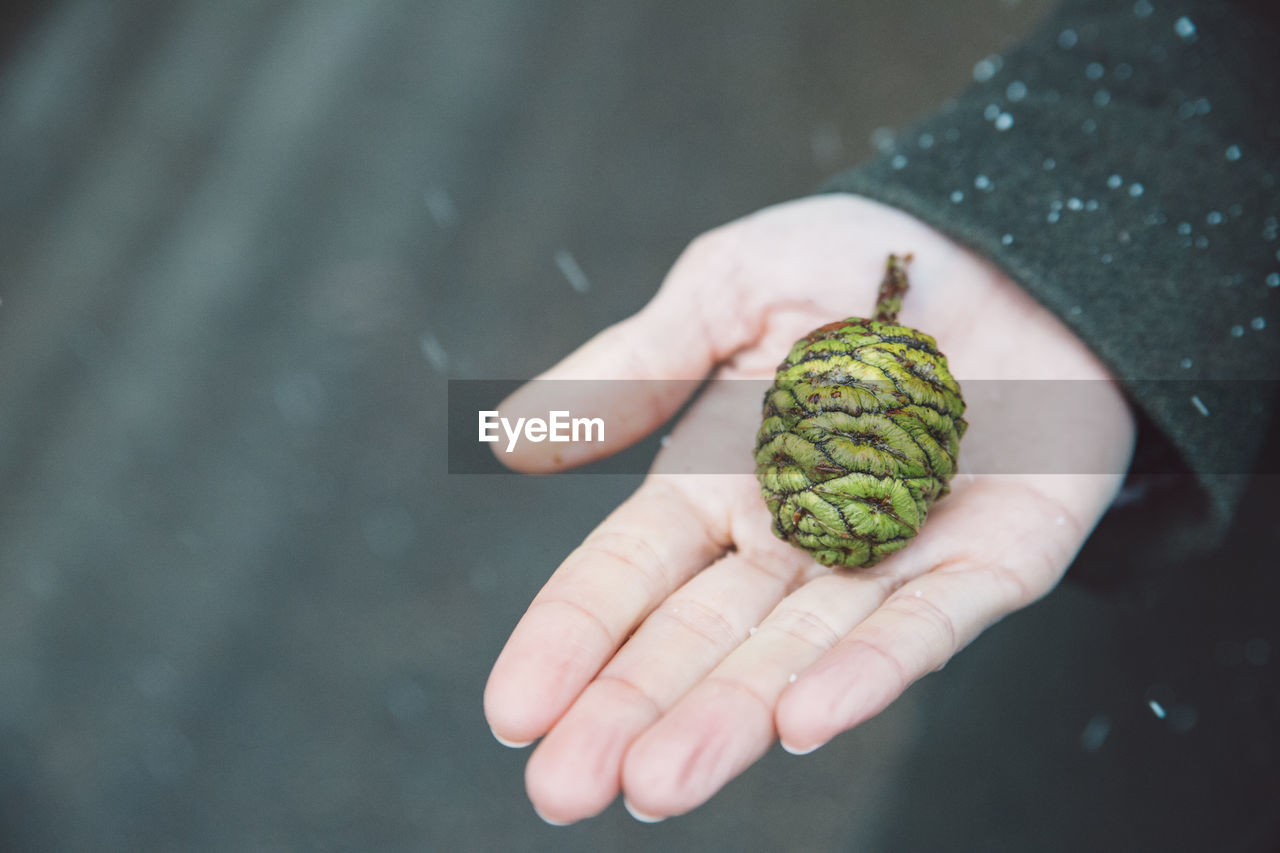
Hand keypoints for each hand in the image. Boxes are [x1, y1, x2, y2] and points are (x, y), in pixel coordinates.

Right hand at [483, 195, 1135, 823]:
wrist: (1008, 245)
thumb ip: (636, 366)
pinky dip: (868, 671)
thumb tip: (507, 438)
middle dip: (631, 713)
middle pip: (699, 639)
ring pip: (797, 655)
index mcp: (719, 483)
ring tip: (659, 784)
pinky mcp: (987, 564)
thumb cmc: (857, 259)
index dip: (569, 638)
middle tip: (563, 791)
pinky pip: (926, 624)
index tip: (512, 711)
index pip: (628, 575)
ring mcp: (886, 561)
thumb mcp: (729, 288)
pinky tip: (803, 719)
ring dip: (729, 720)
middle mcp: (791, 541)